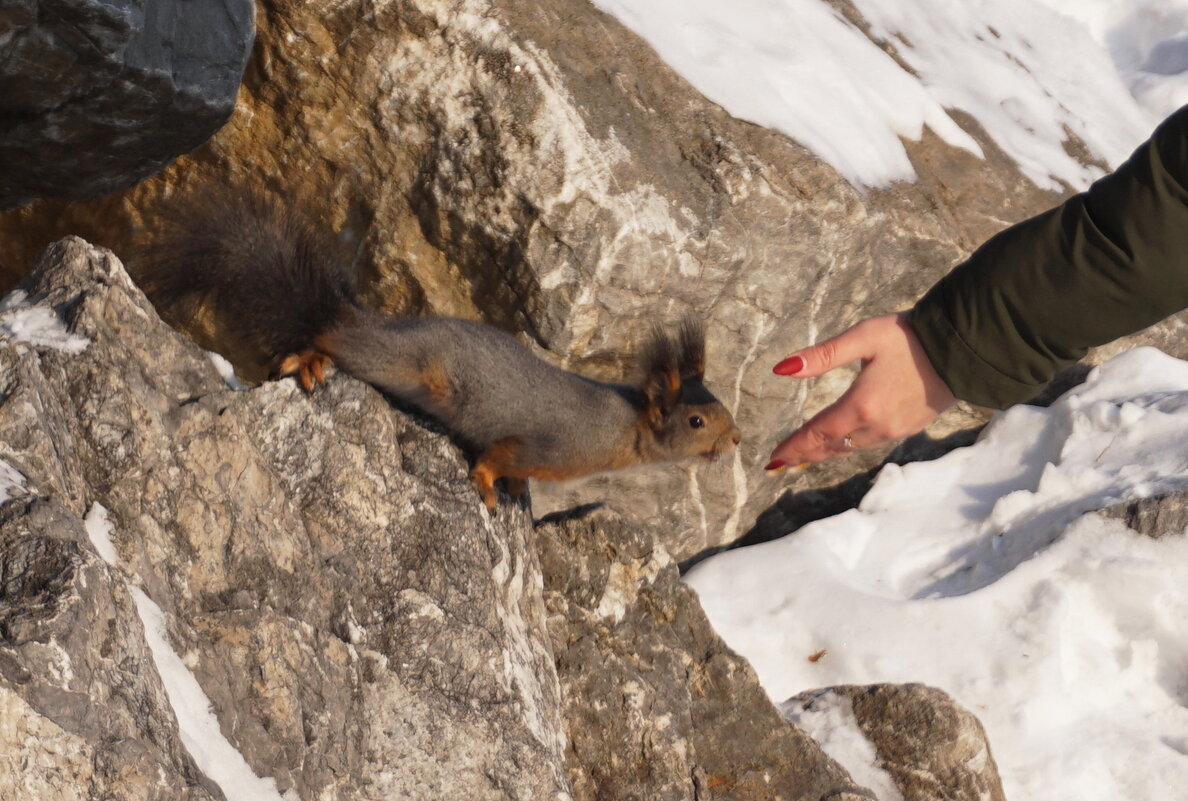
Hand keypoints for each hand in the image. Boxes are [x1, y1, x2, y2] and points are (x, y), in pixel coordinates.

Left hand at [765, 313, 956, 466]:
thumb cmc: (911, 338)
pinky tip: (842, 443)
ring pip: (850, 448)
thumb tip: (781, 369)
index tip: (773, 459)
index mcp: (860, 405)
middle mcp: (876, 426)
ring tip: (806, 455)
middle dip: (805, 454)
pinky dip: (848, 447)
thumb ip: (822, 356)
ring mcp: (894, 430)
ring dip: (826, 452)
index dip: (793, 447)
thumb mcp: (863, 337)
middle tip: (781, 464)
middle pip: (832, 447)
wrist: (962, 349)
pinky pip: (870, 444)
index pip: (817, 433)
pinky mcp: (909, 428)